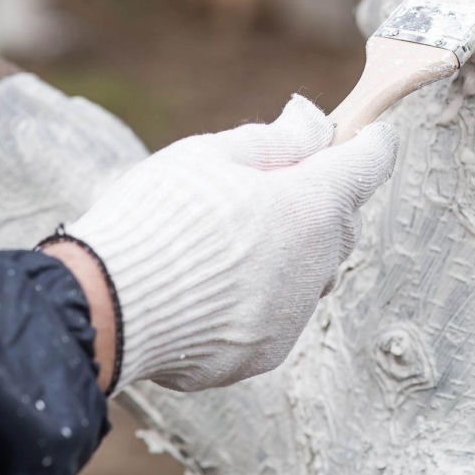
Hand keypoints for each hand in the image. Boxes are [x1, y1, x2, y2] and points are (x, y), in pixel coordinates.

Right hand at [52, 95, 396, 392]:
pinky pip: (281, 311)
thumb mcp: (209, 154)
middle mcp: (314, 265)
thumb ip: (275, 138)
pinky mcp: (265, 352)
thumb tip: (312, 122)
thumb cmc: (156, 217)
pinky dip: (262, 292)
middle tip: (272, 181)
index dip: (369, 142)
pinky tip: (215, 282)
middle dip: (320, 196)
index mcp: (308, 206)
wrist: (104, 306)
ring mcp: (292, 315)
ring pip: (311, 269)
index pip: (368, 164)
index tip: (366, 133)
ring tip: (231, 236)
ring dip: (291, 247)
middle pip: (341, 220)